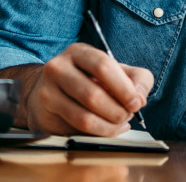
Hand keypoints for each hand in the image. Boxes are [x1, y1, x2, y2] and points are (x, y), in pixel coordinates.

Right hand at [20, 43, 154, 136]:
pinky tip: (107, 128)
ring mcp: (48, 88)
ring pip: (85, 116)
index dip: (124, 88)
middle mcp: (59, 66)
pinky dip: (100, 132)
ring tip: (119, 123)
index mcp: (79, 52)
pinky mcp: (45, 110)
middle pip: (93, 94)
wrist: (51, 94)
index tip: (136, 103)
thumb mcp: (116, 74)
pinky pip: (77, 127)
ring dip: (110, 125)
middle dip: (117, 111)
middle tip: (127, 116)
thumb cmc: (89, 82)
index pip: (103, 66)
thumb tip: (140, 98)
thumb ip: (138, 79)